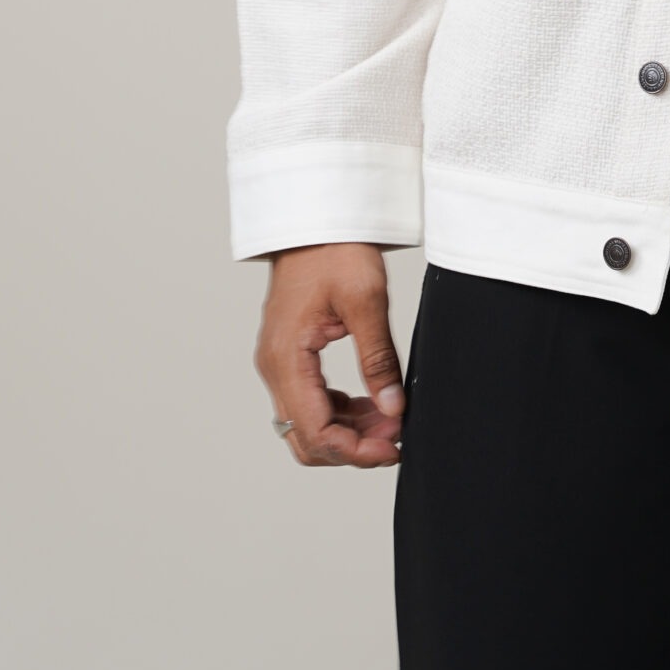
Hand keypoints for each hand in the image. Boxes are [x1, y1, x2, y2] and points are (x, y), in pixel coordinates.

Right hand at [254, 242, 405, 469]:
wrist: (315, 219)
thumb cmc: (335, 249)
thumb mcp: (366, 300)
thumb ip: (379, 358)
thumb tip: (394, 409)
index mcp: (286, 357)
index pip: (315, 431)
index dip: (355, 451)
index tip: (393, 447)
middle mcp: (274, 367)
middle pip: (306, 438)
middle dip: (352, 447)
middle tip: (395, 437)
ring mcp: (278, 362)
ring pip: (307, 424)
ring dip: (348, 432)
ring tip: (391, 421)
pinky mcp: (289, 356)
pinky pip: (309, 402)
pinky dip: (340, 412)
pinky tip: (372, 405)